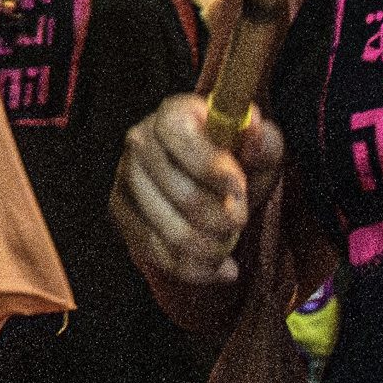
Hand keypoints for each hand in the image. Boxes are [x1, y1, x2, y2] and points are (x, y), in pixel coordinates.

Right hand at [113, 96, 275, 289]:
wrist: (209, 184)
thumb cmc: (237, 161)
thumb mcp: (261, 149)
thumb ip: (263, 142)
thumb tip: (253, 129)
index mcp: (173, 113)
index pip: (178, 133)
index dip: (209, 165)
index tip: (238, 188)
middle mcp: (140, 140)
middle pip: (179, 193)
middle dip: (222, 218)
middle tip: (241, 221)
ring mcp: (124, 177)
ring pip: (170, 231)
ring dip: (213, 248)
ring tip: (230, 243)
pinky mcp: (119, 212)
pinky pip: (157, 254)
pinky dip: (196, 269)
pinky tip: (219, 266)